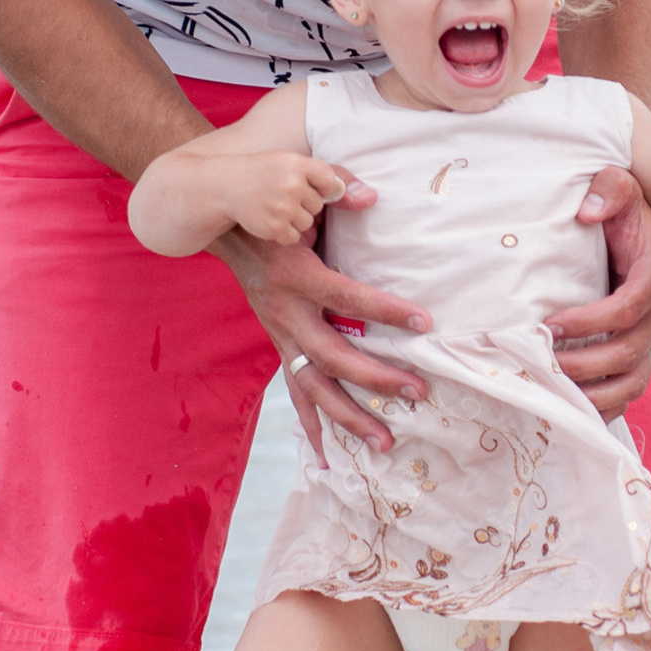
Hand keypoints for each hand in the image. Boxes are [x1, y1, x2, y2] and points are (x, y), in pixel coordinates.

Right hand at [215, 166, 429, 457]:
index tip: (426, 321)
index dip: (387, 311)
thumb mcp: (304, 196)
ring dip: (350, 416)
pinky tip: (328, 460)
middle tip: (418, 392)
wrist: (224, 229)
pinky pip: (295, 392)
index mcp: (296, 273)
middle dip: (377, 378)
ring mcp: (279, 334)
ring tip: (386, 442)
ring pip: (314, 386)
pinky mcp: (279, 345)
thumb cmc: (275, 211)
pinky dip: (311, 426)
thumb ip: (338, 190)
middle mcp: (285, 311)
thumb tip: (373, 195)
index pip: (348, 297)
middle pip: (333, 356)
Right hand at [228, 152, 366, 244]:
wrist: (222, 186)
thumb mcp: (294, 165)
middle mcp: (291, 183)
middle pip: (319, 205)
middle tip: (280, 194)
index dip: (315, 186)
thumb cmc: (264, 173)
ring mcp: (282, 207)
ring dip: (294, 218)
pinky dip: (284, 232)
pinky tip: (268, 219)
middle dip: (303, 203)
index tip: (299, 182)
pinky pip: (294, 236)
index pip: (329, 181)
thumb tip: (371, 198)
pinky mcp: (275, 227)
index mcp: (298, 162)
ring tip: (272, 205)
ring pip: (308, 222)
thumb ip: (335, 178)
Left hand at [545, 167, 650, 416]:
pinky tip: (569, 410)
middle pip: (629, 351)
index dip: (590, 321)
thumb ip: (608, 189)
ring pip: (632, 381)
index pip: (627, 307)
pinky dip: (603, 408)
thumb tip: (588, 212)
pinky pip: (628, 393)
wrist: (629, 234)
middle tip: (541, 363)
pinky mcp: (640, 358)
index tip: (549, 323)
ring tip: (553, 392)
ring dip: (594, 393)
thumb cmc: (615, 212)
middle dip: (584, 363)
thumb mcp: (616, 188)